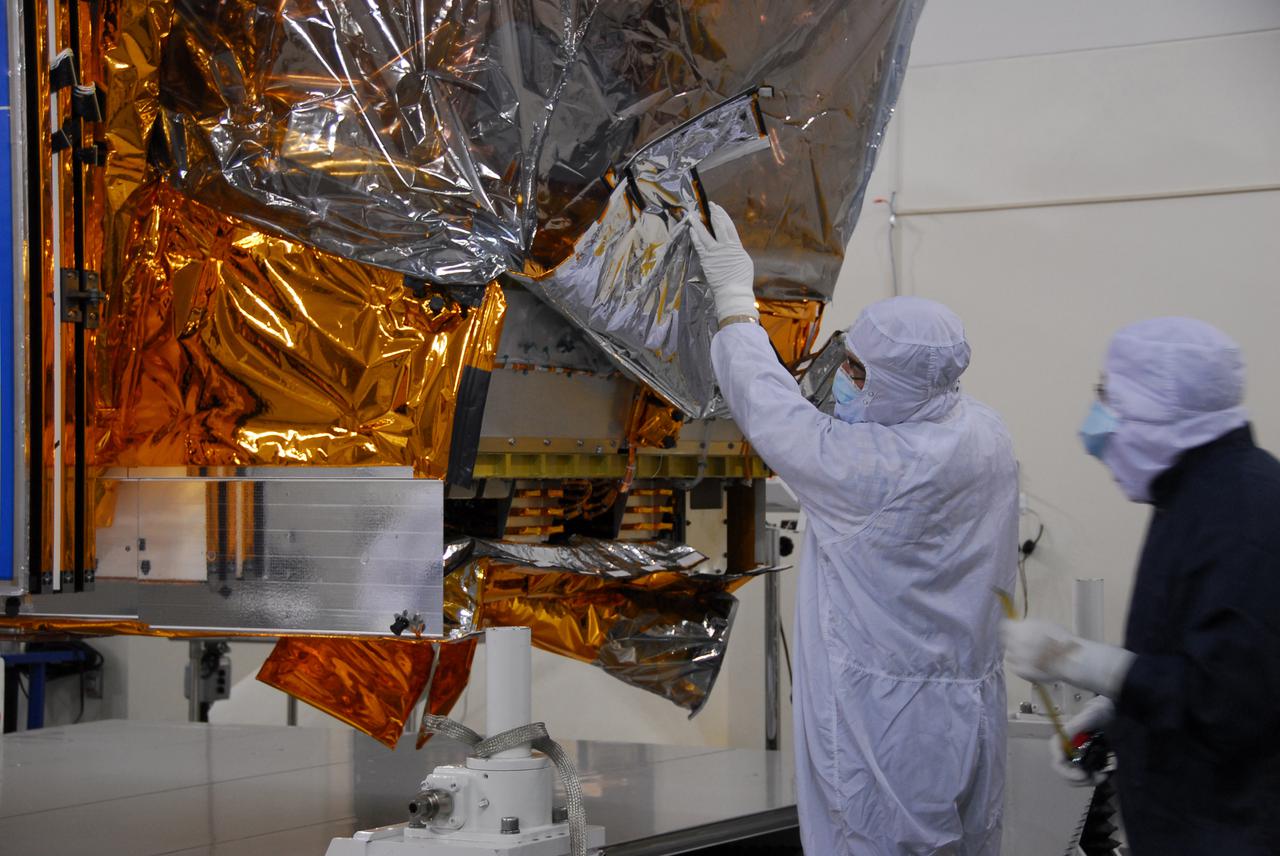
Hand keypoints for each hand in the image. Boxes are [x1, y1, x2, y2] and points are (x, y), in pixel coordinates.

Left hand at [687, 202, 757, 322]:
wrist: (733, 292)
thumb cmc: (741, 280)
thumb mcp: (744, 262)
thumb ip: (736, 251)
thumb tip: (731, 246)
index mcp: (736, 246)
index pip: (729, 227)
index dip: (723, 216)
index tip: (718, 208)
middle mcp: (725, 246)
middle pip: (719, 226)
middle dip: (714, 214)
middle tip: (709, 205)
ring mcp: (714, 252)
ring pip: (706, 234)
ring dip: (699, 223)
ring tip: (694, 215)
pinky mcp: (706, 260)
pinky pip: (699, 245)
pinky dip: (695, 236)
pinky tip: (691, 230)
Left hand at [1001, 618, 1134, 697]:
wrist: (1072, 661)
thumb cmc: (1061, 641)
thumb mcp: (1044, 625)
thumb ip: (1028, 626)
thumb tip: (1017, 625)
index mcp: (1022, 628)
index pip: (1005, 626)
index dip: (1010, 629)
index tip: (1015, 631)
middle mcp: (1016, 642)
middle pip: (1007, 641)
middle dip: (1015, 642)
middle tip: (1026, 645)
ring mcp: (1018, 658)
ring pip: (1010, 654)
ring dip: (1017, 654)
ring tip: (1032, 656)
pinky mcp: (1021, 671)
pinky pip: (1015, 667)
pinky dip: (1022, 666)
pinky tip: (1033, 665)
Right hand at [1048, 696, 1113, 786]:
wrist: (1110, 714)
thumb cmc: (1097, 713)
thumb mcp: (1088, 718)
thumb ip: (1074, 728)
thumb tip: (1062, 741)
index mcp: (1060, 742)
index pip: (1058, 762)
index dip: (1068, 772)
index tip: (1084, 775)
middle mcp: (1065, 753)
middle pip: (1067, 775)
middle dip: (1083, 780)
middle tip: (1100, 776)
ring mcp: (1075, 759)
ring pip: (1077, 779)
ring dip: (1092, 781)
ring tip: (1106, 774)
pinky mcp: (1086, 764)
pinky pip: (1088, 778)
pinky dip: (1097, 779)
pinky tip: (1107, 772)